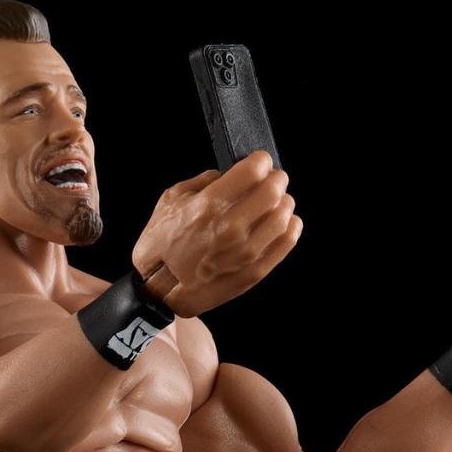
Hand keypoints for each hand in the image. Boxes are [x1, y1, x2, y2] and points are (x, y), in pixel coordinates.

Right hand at [131, 150, 302, 317]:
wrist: (160, 290)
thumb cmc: (162, 246)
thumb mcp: (170, 200)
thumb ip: (201, 182)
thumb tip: (225, 175)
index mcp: (209, 205)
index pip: (254, 170)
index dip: (260, 161)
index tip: (259, 162)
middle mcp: (231, 228)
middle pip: (274, 191)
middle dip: (276, 179)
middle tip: (273, 178)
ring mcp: (245, 252)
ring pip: (284, 216)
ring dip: (284, 203)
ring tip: (277, 202)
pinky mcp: (254, 271)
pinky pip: (286, 242)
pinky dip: (291, 226)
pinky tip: (286, 222)